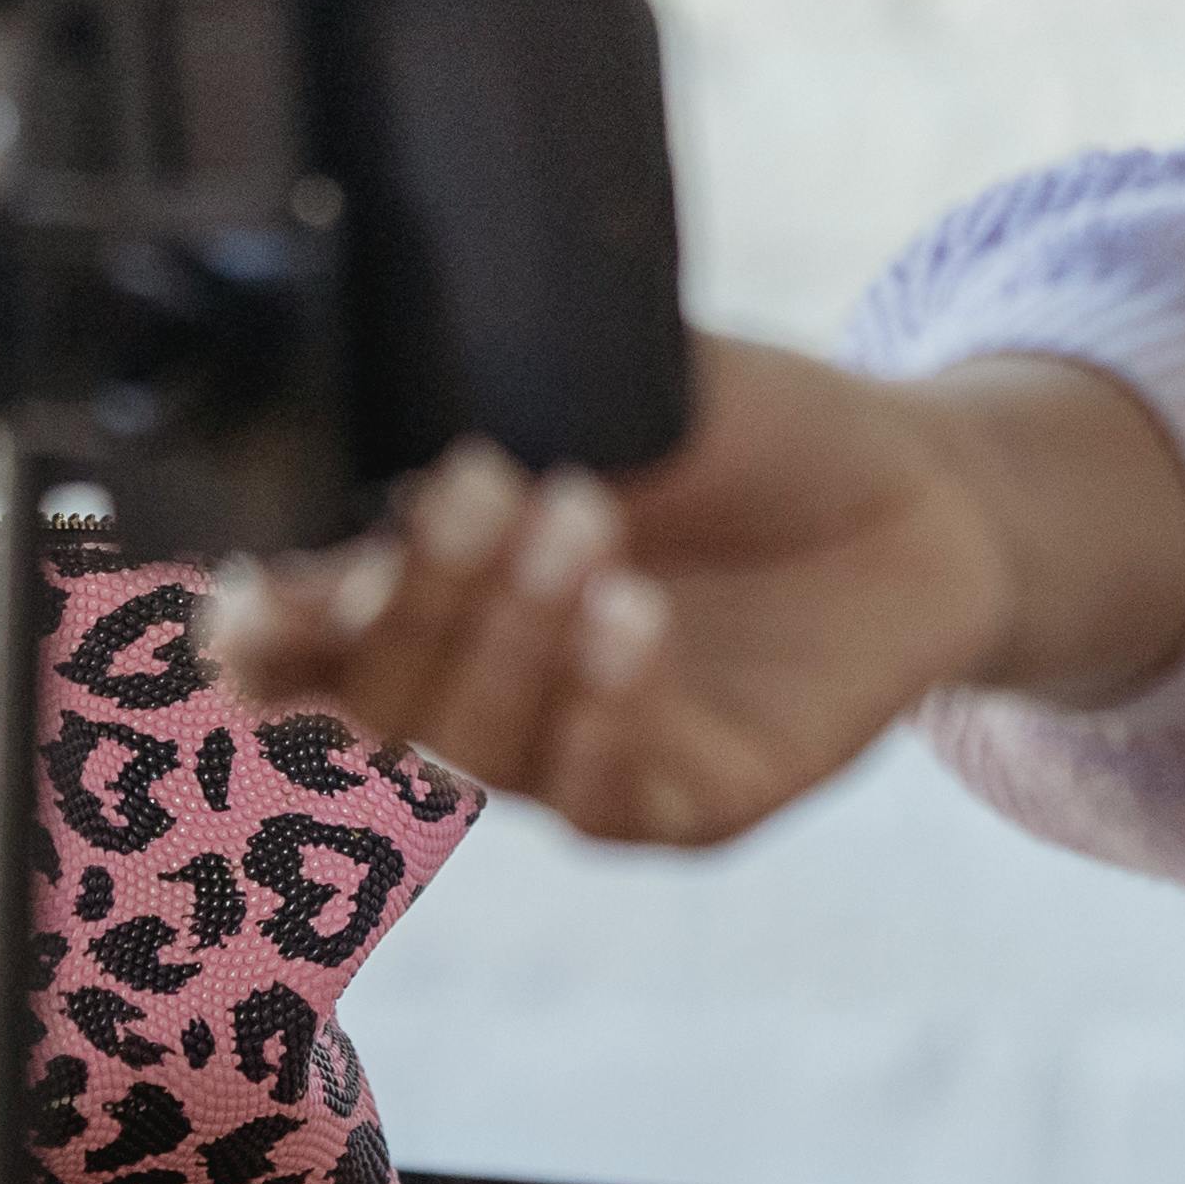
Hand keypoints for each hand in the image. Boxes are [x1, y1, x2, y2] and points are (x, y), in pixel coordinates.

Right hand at [202, 334, 1184, 847]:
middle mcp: (491, 693)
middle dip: (408, 599)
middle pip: (378, 702)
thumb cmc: (747, 430)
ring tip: (583, 515)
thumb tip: (375, 387)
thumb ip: (498, 393)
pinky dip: (607, 709)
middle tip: (473, 482)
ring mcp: (586, 758)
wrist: (924, 482)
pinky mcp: (695, 803)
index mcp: (438, 595)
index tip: (270, 575)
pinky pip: (612, 796)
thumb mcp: (622, 380)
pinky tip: (633, 618)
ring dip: (512, 639)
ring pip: (483, 751)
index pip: (296, 648)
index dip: (260, 632)